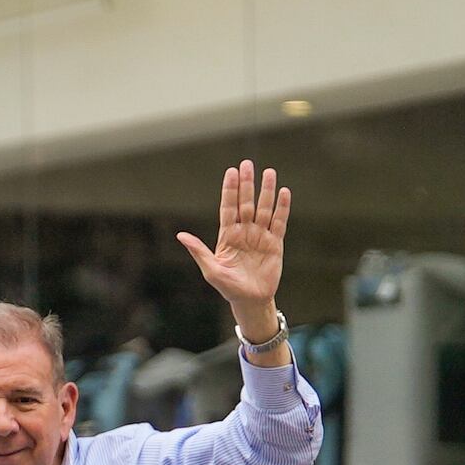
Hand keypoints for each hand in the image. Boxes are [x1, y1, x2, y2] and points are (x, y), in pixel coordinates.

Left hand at [176, 160, 290, 334]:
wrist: (250, 300)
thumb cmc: (228, 287)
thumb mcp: (211, 270)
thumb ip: (198, 251)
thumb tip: (181, 236)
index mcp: (227, 236)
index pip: (228, 207)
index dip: (230, 190)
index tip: (231, 171)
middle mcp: (244, 232)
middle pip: (246, 202)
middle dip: (247, 184)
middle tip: (247, 164)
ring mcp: (260, 236)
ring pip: (264, 208)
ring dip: (266, 191)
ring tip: (269, 172)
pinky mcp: (275, 243)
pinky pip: (279, 222)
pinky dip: (282, 208)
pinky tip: (284, 193)